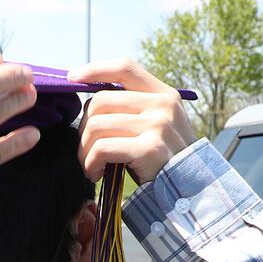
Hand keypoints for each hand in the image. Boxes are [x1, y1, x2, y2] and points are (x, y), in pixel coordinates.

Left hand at [69, 59, 197, 184]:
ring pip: (96, 126)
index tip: (72, 78)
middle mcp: (163, 105)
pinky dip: (91, 163)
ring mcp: (158, 126)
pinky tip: (96, 174)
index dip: (95, 69)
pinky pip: (102, 149)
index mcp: (164, 95)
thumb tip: (90, 103)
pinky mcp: (149, 149)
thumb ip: (133, 109)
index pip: (125, 68)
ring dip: (84, 151)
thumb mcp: (157, 127)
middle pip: (100, 101)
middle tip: (85, 150)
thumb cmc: (163, 162)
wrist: (190, 193)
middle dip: (83, 128)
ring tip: (91, 166)